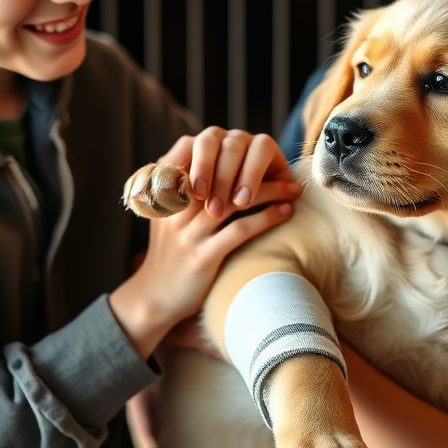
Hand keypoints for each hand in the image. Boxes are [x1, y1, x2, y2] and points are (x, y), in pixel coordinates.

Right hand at [110, 128, 301, 358]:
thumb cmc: (171, 251)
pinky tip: (285, 213)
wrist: (154, 297)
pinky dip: (266, 218)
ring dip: (270, 191)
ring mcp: (188, 233)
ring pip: (233, 200)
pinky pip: (239, 230)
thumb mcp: (169, 214)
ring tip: (293, 189)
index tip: (256, 152)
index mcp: (165, 192)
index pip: (193, 152)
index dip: (228, 149)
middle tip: (285, 169)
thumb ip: (185, 188)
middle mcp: (175, 209)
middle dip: (257, 169)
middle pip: (220, 174)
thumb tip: (220, 162)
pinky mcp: (202, 257)